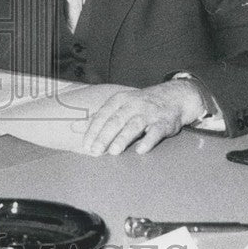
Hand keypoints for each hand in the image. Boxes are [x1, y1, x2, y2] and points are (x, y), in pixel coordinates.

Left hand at [81, 79, 206, 155]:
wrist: (173, 97)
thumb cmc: (139, 105)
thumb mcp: (118, 106)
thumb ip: (98, 118)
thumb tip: (74, 127)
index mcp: (119, 100)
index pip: (102, 115)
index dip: (93, 130)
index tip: (85, 145)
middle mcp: (133, 105)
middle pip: (116, 121)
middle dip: (104, 136)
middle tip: (95, 151)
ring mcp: (149, 113)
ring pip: (134, 125)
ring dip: (123, 138)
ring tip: (114, 151)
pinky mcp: (163, 123)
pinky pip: (155, 132)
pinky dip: (148, 141)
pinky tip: (140, 151)